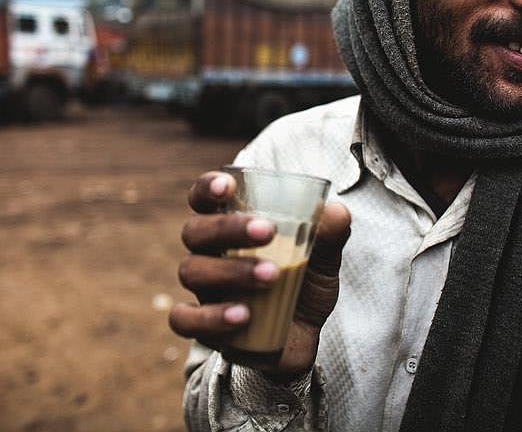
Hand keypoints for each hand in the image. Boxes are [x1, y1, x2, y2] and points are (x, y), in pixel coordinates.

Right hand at [169, 170, 350, 378]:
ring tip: (272, 277)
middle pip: (195, 231)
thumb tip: (337, 213)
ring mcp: (203, 290)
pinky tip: (242, 317)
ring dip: (230, 271)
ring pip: (192, 271)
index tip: (227, 185)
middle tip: (267, 232)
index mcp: (229, 225)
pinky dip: (209, 317)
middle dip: (227, 228)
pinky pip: (185, 320)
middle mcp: (208, 253)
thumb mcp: (322, 259)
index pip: (203, 198)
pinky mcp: (205, 327)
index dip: (207, 188)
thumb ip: (329, 235)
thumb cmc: (303, 284)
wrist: (302, 336)